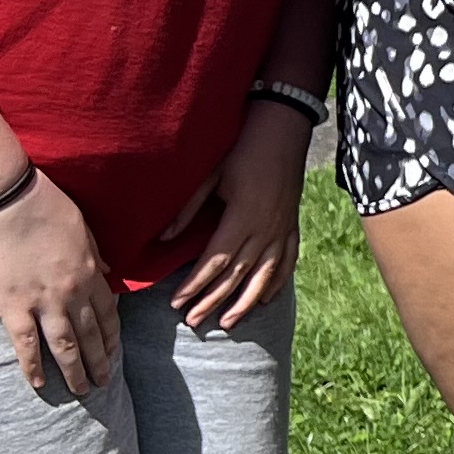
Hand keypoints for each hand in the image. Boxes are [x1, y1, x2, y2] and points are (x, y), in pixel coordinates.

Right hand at [0, 176, 122, 398]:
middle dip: (100, 361)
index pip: (107, 313)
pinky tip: (40, 383)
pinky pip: (26, 344)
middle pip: (91, 334)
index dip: (112, 337)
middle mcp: (72, 291)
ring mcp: (43, 301)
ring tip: (83, 391)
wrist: (6, 200)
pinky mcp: (11, 307)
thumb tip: (108, 270)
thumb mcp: (82, 226)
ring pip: (65, 345)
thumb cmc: (43, 205)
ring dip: (76, 371)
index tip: (114, 354)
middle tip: (104, 382)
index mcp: (90, 271)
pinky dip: (34, 366)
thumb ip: (95, 253)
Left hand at [161, 98, 311, 331]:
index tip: (176, 302)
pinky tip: (266, 300)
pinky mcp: (292, 227)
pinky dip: (276, 283)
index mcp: (243, 216)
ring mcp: (282, 230)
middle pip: (237, 275)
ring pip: (264, 276)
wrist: (282, 130)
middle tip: (193, 322)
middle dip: (213, 301)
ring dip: (245, 302)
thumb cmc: (242, 149)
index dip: (194, 285)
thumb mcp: (210, 176)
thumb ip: (187, 210)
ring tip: (227, 323)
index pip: (215, 261)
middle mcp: (265, 229)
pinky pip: (287, 262)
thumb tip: (162, 239)